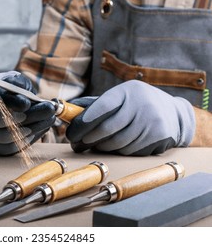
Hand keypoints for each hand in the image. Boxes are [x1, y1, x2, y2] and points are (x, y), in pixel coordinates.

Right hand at [0, 71, 55, 155]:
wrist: (10, 100)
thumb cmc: (12, 88)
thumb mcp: (16, 80)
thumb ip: (18, 84)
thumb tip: (24, 102)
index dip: (9, 103)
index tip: (27, 103)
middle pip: (0, 121)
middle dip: (30, 116)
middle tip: (49, 109)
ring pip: (6, 136)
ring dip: (33, 128)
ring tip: (50, 118)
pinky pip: (9, 148)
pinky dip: (27, 140)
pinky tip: (37, 130)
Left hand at [66, 80, 195, 155]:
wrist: (173, 112)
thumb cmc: (136, 104)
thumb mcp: (120, 96)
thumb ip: (96, 104)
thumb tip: (69, 110)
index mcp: (127, 91)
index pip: (101, 108)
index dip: (83, 123)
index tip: (71, 134)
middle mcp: (141, 104)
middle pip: (107, 129)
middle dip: (89, 139)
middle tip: (79, 144)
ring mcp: (152, 121)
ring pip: (117, 143)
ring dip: (102, 147)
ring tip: (97, 145)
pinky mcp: (159, 137)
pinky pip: (130, 151)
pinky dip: (119, 151)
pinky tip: (117, 146)